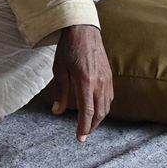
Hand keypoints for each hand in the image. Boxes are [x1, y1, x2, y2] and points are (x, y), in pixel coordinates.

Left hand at [50, 25, 112, 141]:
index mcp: (85, 81)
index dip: (84, 127)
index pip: (87, 111)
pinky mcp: (109, 75)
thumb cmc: (68, 47)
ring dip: (99, 118)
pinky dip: (104, 107)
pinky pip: (109, 96)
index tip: (80, 138)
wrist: (83, 29)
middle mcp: (99, 82)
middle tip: (83, 134)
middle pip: (99, 112)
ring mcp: (106, 78)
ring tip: (89, 124)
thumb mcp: (59, 69)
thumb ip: (60, 91)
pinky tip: (97, 108)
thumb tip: (57, 111)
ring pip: (106, 106)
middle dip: (92, 126)